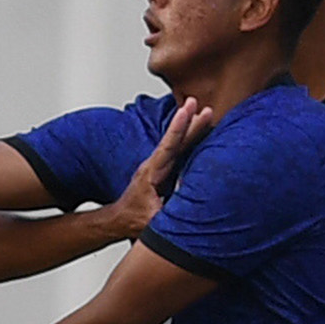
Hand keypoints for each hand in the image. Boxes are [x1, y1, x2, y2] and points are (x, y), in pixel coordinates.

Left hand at [108, 97, 210, 233]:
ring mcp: (161, 167)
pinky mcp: (166, 172)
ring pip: (179, 144)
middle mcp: (155, 166)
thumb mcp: (151, 220)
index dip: (178, 128)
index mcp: (151, 173)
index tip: (186, 111)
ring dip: (191, 127)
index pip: (167, 147)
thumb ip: (168, 212)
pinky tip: (201, 132)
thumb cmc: (132, 219)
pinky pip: (181, 153)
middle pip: (175, 140)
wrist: (120, 219)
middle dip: (187, 121)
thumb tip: (186, 205)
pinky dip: (191, 140)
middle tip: (196, 103)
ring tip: (204, 111)